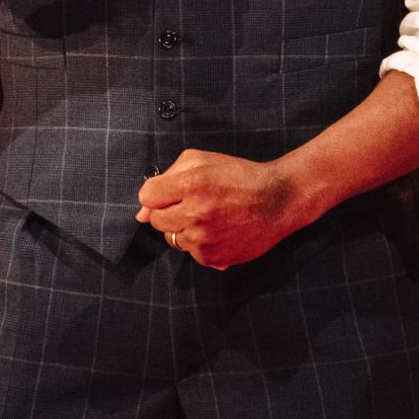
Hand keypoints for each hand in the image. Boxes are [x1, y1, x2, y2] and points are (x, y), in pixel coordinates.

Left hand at [136, 148, 311, 269]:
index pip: (147, 197)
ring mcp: (204, 239)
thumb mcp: (202, 160)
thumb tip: (141, 213)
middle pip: (156, 221)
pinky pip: (191, 253)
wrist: (277, 200)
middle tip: (194, 203)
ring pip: (172, 238)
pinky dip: (200, 243)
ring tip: (211, 216)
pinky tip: (220, 230)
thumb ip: (167, 178)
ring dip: (185, 228)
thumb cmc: (238, 176)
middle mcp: (196, 213)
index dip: (158, 194)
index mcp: (191, 183)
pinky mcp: (213, 258)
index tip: (172, 192)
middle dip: (170, 211)